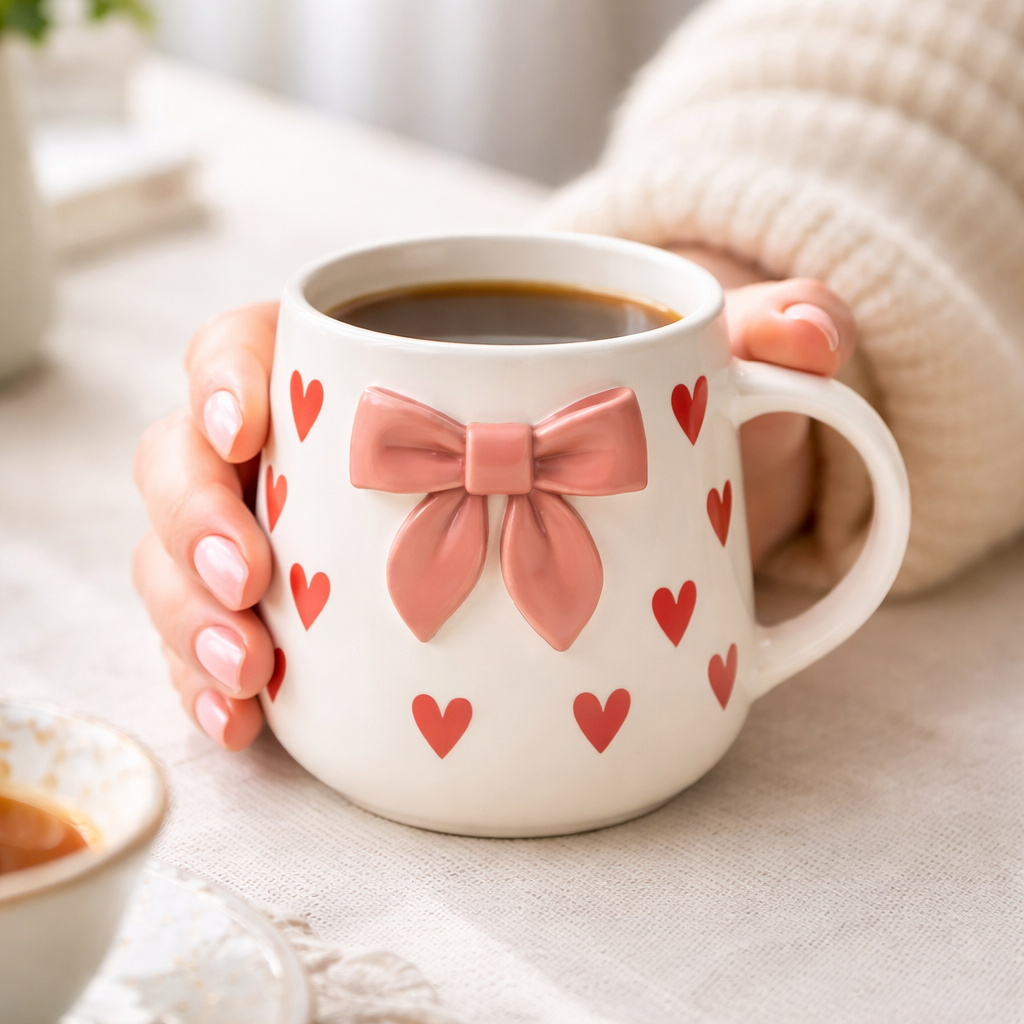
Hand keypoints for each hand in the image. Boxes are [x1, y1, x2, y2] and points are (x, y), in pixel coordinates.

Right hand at [133, 255, 854, 749]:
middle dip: (194, 522)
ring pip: (186, 562)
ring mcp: (290, 540)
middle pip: (189, 462)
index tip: (251, 427)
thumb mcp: (677, 377)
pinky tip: (246, 724)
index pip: (246, 344)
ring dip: (192, 620)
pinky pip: (221, 644)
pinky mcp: (302, 622)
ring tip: (251, 677)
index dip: (221, 379)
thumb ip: (749, 339)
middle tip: (253, 579)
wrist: (601, 499)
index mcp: (359, 366)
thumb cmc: (608, 425)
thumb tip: (814, 332)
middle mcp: (304, 453)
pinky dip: (215, 684)